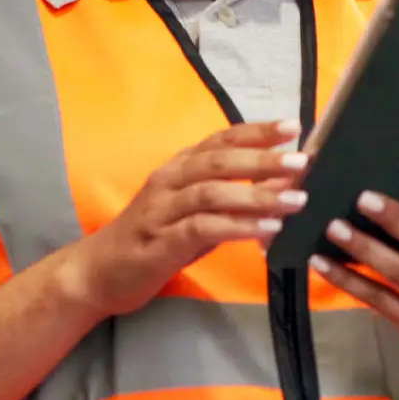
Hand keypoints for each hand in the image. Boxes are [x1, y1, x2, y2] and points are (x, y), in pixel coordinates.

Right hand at [62, 120, 309, 317]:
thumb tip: (283, 184)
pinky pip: (202, 228)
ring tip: (294, 200)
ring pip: (212, 192)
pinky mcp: (160, 242)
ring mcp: (162, 210)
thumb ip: (235, 198)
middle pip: (219, 160)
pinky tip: (265, 230)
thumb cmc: (154, 239)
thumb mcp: (198, 214)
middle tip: (301, 160)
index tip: (293, 126)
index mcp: (179, 167)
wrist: (97, 273)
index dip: (257, 131)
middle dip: (263, 159)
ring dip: (256, 195)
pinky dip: (236, 227)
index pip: (221, 139)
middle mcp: (169, 181)